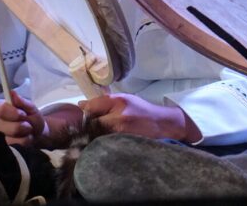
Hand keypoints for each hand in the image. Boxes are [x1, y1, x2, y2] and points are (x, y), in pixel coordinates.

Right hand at [0, 91, 47, 145]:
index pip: (0, 110)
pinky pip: (14, 146)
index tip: (23, 114)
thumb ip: (22, 102)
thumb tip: (12, 93)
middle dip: (21, 126)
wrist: (38, 134)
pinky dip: (24, 142)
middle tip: (28, 125)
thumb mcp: (31, 108)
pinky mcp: (1, 147)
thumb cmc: (32, 118)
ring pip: (9, 138)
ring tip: (27, 132)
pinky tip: (25, 139)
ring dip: (24, 135)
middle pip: (3, 126)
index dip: (13, 113)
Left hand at [80, 93, 200, 141]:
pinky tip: (108, 144)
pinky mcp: (124, 146)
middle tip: (94, 130)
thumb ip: (103, 102)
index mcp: (119, 102)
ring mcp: (121, 134)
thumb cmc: (143, 111)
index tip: (89, 118)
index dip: (86, 114)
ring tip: (103, 137)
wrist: (166, 125)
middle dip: (89, 128)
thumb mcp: (126, 99)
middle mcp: (119, 117)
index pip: (90, 108)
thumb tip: (81, 105)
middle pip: (91, 125)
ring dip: (95, 138)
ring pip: (96, 138)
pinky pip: (105, 147)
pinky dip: (103, 146)